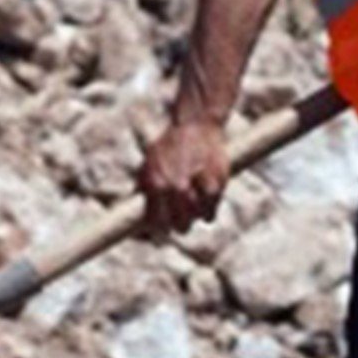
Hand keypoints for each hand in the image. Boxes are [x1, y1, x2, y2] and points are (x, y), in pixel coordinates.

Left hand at [137, 115, 228, 237]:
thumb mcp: (148, 165)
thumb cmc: (168, 147)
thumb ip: (145, 190)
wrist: (194, 125)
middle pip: (180, 226)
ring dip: (196, 216)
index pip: (158, 223)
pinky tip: (206, 201)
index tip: (164, 232)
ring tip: (194, 206)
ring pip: (197, 218)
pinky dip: (210, 210)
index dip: (161, 231)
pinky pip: (212, 211)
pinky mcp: (216, 182)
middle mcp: (176, 187)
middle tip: (182, 221)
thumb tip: (141, 220)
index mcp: (156, 184)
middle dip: (180, 225)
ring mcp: (197, 185)